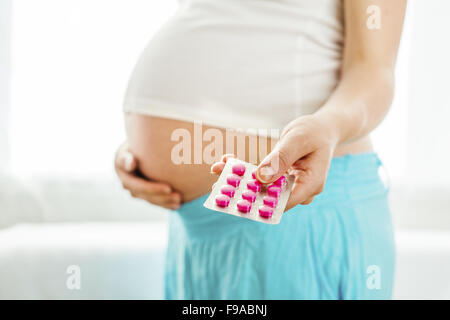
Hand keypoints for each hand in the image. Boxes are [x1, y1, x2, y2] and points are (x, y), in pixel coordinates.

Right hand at [114, 142, 181, 209]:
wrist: (145, 143)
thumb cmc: (143, 137)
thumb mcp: (136, 138)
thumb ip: (132, 152)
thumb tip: (131, 164)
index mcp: (120, 164)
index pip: (134, 178)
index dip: (150, 186)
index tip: (168, 187)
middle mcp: (125, 178)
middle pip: (142, 191)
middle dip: (159, 194)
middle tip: (176, 195)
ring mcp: (133, 187)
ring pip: (148, 198)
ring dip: (164, 201)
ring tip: (179, 200)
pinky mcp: (142, 193)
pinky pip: (154, 200)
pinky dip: (165, 203)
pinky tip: (178, 205)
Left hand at [210, 115, 338, 210]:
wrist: (322, 128)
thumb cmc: (314, 132)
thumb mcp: (297, 140)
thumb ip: (280, 159)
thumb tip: (260, 179)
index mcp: (311, 184)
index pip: (284, 202)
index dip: (260, 202)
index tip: (237, 196)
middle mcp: (300, 189)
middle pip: (270, 196)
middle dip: (243, 190)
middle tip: (218, 182)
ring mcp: (290, 186)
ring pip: (262, 188)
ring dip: (240, 178)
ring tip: (217, 167)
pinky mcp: (281, 179)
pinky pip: (262, 178)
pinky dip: (246, 171)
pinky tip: (228, 162)